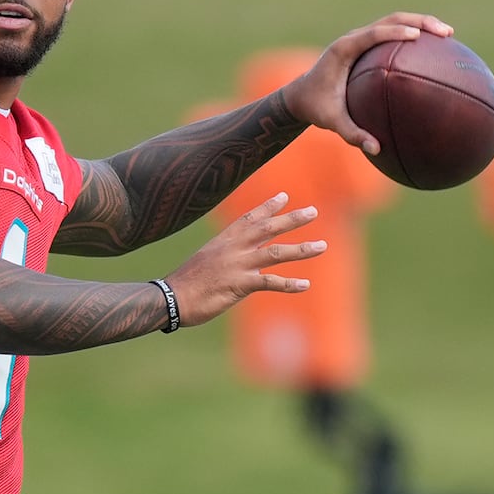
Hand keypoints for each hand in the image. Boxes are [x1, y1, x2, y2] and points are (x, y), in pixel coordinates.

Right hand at [162, 192, 325, 328]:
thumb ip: (224, 256)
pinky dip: (289, 284)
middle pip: (268, 228)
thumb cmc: (186, 282)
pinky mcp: (239, 285)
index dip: (268, 207)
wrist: (171, 297)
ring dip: (301, 249)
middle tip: (313, 211)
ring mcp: (237, 265)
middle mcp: (234, 248)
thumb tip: (235, 258)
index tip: (284, 196)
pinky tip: (305, 284)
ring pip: (276, 252)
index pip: (249, 218)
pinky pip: (270, 282)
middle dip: (291, 219)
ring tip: (322, 246)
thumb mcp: (206, 260)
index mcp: (225, 241)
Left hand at [281, 13, 453, 156]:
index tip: (417, 36)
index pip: (372, 34)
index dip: (395, 32)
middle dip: (420, 22)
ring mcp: (361, 39)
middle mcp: (353, 39)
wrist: (300, 95)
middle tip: (446, 32)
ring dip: (421, 24)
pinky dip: (413, 35)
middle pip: (391, 20)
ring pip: (395, 22)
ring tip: (448, 35)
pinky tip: (434, 50)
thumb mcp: (331, 122)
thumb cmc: (316, 107)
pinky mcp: (366, 44)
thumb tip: (376, 148)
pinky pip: (392, 35)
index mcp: (343, 49)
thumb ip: (352, 134)